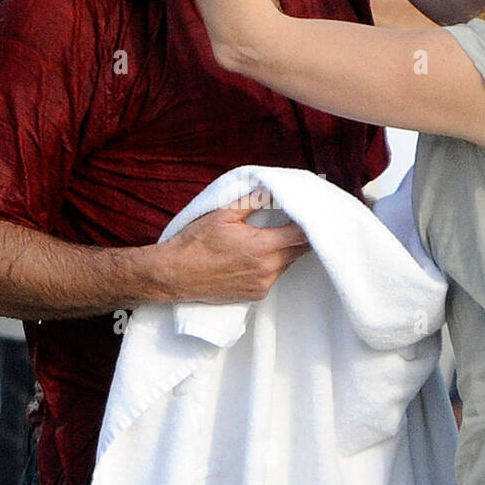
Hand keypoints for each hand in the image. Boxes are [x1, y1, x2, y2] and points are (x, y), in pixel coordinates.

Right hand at [159, 192, 308, 302]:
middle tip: (298, 220)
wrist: (174, 274)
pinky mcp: (256, 295)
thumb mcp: (223, 213)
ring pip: (288, 263)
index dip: (310, 222)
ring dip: (287, 250)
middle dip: (301, 235)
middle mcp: (267, 269)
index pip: (302, 235)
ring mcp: (262, 285)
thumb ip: (253, 200)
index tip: (310, 212)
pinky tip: (258, 255)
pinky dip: (273, 264)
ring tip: (276, 235)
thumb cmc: (196, 243)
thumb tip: (273, 189)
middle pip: (300, 250)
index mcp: (262, 247)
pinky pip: (275, 276)